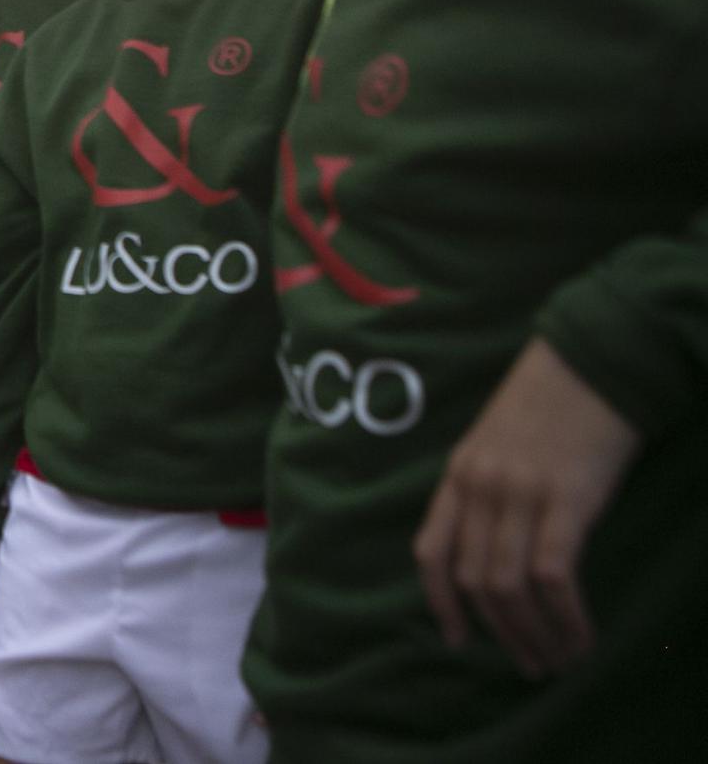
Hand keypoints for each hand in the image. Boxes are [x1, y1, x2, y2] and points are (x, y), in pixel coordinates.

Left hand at [413, 338, 640, 678]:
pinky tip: (582, 637)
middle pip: (473, 579)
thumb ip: (488, 488)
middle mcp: (480, 486)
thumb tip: (494, 547)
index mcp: (459, 473)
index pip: (432, 551)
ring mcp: (519, 493)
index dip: (441, 602)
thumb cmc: (552, 401)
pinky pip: (552, 576)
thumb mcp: (499, 442)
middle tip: (530, 665)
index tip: (458, 639)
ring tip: (558, 661)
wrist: (593, 361)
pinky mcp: (565, 499)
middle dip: (500, 632)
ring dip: (533, 634)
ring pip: (508, 587)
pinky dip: (565, 617)